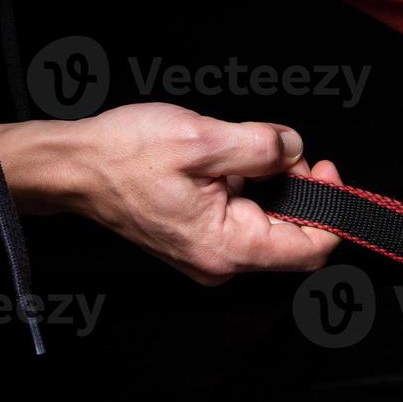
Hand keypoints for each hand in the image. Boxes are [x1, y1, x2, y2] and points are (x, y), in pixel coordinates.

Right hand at [43, 103, 340, 283]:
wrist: (71, 168)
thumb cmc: (123, 155)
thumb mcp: (202, 139)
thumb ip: (261, 146)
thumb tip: (295, 150)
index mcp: (228, 247)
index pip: (313, 249)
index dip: (331, 208)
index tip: (324, 168)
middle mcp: (222, 262)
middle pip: (295, 237)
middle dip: (302, 191)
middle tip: (283, 152)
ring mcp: (212, 255)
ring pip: (272, 225)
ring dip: (275, 187)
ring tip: (247, 154)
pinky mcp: (202, 241)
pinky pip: (247, 220)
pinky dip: (252, 190)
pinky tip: (229, 166)